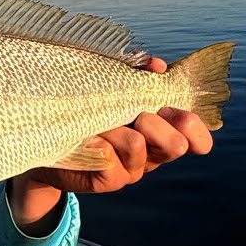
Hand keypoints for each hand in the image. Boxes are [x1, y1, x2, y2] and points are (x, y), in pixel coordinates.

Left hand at [11, 57, 213, 233]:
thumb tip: (156, 65)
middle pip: (176, 145)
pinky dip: (96, 140)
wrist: (47, 137)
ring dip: (117, 126)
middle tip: (139, 115)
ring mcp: (131, 170)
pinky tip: (84, 136)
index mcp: (163, 131)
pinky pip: (108, 156)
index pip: (198, 140)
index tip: (182, 113)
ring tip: (98, 121)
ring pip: (137, 144)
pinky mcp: (107, 180)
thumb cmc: (86, 105)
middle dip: (159, 124)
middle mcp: (153, 154)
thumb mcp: (114, 83)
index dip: (197, 129)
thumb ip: (137, 71)